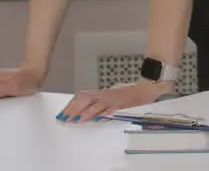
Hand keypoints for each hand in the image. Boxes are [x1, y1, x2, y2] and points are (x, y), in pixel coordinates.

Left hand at [55, 80, 173, 123]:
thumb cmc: (129, 96)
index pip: (81, 96)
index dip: (70, 104)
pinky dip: (98, 112)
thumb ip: (99, 105)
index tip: (62, 113)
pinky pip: (106, 107)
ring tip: (74, 119)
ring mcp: (111, 97)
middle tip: (64, 117)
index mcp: (101, 93)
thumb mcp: (111, 98)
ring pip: (93, 102)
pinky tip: (92, 118)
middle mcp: (104, 94)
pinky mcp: (119, 102)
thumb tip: (84, 113)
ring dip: (82, 111)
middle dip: (72, 108)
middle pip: (83, 98)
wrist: (146, 89)